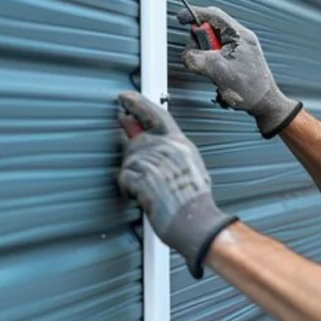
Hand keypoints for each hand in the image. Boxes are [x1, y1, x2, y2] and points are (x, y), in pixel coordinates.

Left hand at [116, 91, 238, 278]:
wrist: (196, 222)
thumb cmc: (194, 201)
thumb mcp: (189, 168)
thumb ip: (169, 152)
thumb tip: (146, 140)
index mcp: (181, 144)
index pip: (156, 114)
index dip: (138, 104)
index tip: (124, 98)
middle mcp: (168, 148)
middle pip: (137, 140)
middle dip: (130, 150)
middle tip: (130, 155)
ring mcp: (155, 162)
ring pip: (128, 161)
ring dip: (132, 177)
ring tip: (146, 191)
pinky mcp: (143, 178)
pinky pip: (123, 178)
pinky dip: (127, 189)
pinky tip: (139, 197)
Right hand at [177, 6, 302, 137]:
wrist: (265, 105)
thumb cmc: (252, 89)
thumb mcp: (220, 72)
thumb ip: (199, 60)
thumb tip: (187, 55)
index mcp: (239, 35)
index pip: (214, 14)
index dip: (195, 14)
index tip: (181, 18)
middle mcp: (240, 38)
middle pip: (210, 29)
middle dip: (200, 42)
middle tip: (201, 57)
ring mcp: (238, 49)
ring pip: (212, 44)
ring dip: (206, 57)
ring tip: (214, 72)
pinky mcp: (235, 59)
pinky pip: (217, 55)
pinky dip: (212, 65)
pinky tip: (218, 77)